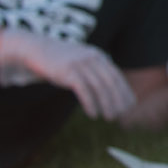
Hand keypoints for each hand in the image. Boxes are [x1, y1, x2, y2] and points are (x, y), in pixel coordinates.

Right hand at [0, 29, 136, 119]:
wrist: (36, 50)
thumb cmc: (60, 61)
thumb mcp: (82, 62)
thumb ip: (95, 72)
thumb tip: (110, 90)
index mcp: (99, 56)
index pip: (117, 76)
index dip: (125, 91)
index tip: (130, 105)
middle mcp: (92, 58)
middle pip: (111, 82)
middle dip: (118, 100)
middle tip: (121, 114)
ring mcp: (80, 64)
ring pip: (99, 87)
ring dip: (106, 104)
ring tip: (109, 117)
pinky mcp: (67, 71)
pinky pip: (83, 90)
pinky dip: (90, 103)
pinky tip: (93, 114)